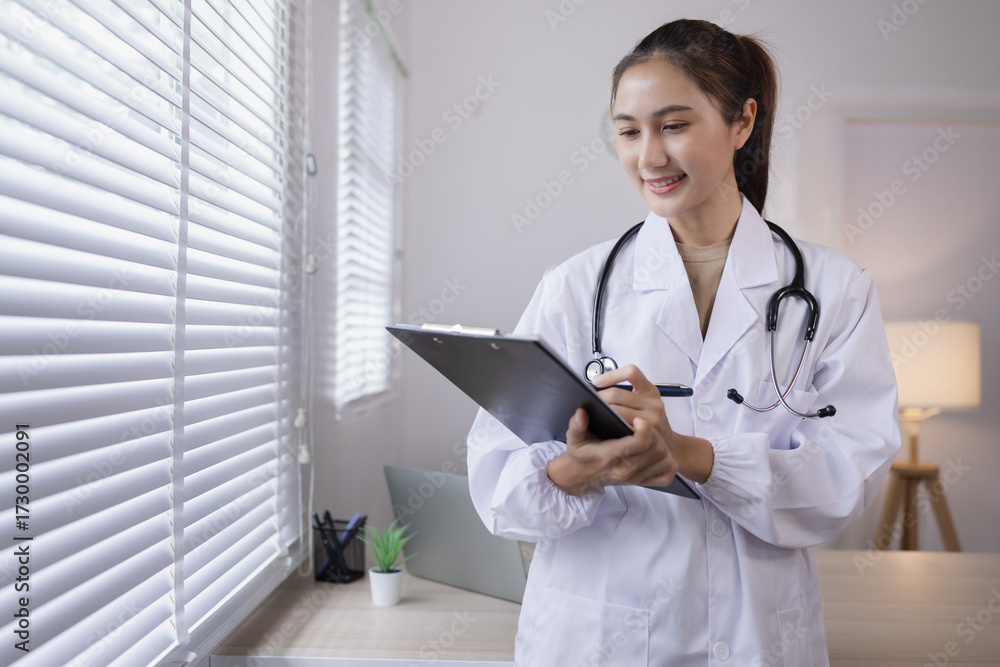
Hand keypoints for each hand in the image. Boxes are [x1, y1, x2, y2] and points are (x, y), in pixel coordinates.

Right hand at [546, 406, 678, 495]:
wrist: (580, 476)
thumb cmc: (580, 454)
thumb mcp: (574, 438)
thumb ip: (576, 425)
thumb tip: (581, 413)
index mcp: (610, 456)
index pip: (641, 442)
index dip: (644, 427)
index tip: (637, 420)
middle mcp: (625, 470)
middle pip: (657, 449)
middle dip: (654, 433)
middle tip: (645, 426)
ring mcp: (635, 478)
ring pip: (664, 460)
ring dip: (662, 446)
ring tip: (651, 437)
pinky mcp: (641, 483)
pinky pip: (666, 475)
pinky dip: (668, 464)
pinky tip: (658, 454)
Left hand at [591, 364, 675, 448]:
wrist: (666, 444)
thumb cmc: (646, 419)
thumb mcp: (643, 400)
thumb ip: (625, 392)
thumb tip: (596, 382)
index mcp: (650, 389)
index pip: (631, 372)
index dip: (611, 375)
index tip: (596, 381)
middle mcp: (653, 403)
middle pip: (617, 394)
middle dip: (599, 397)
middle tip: (588, 402)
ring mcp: (652, 420)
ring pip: (616, 411)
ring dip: (601, 411)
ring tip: (591, 413)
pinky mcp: (647, 435)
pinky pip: (621, 427)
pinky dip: (609, 424)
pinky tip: (602, 426)